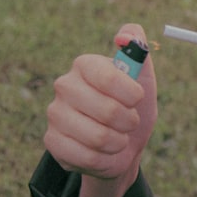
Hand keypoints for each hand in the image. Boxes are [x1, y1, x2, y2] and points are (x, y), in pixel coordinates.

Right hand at [44, 24, 157, 196]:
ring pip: (98, 137)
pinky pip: (87, 157)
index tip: (137, 99)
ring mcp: (55, 113)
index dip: (131, 94)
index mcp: (85, 65)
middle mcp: (65, 85)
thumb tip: (125, 36)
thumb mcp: (144, 79)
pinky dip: (105, 159)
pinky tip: (103, 152)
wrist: (122, 146)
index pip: (107, 76)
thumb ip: (138, 50)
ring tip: (117, 137)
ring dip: (118, 142)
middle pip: (107, 110)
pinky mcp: (52, 141)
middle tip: (129, 122)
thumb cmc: (133, 108)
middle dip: (129, 122)